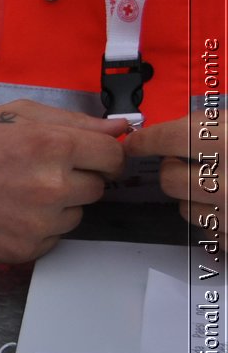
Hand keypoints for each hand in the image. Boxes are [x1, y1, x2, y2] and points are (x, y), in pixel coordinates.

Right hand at [0, 100, 126, 262]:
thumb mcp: (19, 116)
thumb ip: (74, 121)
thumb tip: (119, 129)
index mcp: (54, 146)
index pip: (113, 156)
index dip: (103, 156)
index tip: (91, 158)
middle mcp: (51, 187)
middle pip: (98, 188)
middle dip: (77, 179)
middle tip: (40, 173)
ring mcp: (39, 222)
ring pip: (76, 215)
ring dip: (58, 206)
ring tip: (20, 193)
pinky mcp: (26, 248)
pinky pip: (53, 238)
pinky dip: (38, 228)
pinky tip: (11, 213)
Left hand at [124, 112, 223, 228]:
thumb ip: (212, 127)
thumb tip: (180, 126)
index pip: (172, 138)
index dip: (147, 139)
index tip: (134, 142)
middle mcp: (227, 181)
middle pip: (170, 177)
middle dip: (174, 169)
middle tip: (190, 162)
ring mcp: (227, 212)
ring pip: (183, 206)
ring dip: (191, 195)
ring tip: (216, 183)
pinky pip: (204, 226)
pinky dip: (210, 215)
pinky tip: (225, 203)